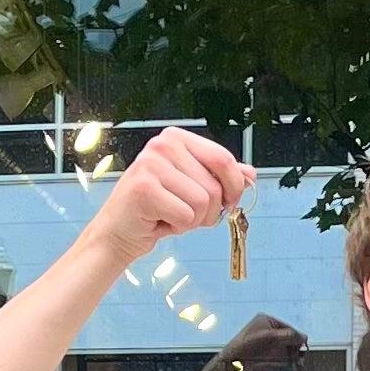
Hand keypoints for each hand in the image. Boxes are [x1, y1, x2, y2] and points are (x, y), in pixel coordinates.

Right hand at [93, 126, 247, 264]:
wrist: (119, 232)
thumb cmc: (156, 209)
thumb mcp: (193, 189)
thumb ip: (221, 179)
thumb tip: (250, 174)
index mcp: (177, 138)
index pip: (223, 158)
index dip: (234, 186)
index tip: (228, 202)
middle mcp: (163, 145)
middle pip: (215, 186)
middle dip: (209, 211)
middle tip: (187, 214)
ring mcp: (151, 164)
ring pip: (202, 202)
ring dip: (192, 220)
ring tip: (169, 215)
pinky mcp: (144, 188)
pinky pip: (186, 216)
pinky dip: (177, 227)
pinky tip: (159, 221)